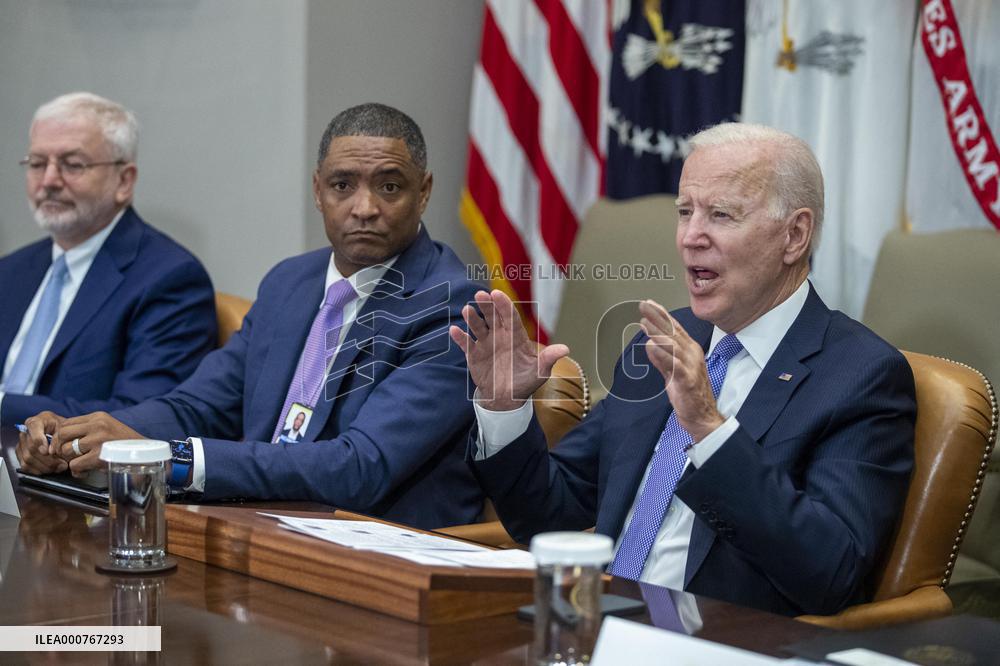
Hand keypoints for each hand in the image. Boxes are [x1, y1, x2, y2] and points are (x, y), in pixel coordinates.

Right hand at [15, 411, 67, 474]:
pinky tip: (50, 469)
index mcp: (36, 422)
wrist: (57, 432)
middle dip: (48, 459)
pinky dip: (39, 470)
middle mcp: (25, 432)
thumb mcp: (65, 427)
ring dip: (45, 466)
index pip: (33, 429)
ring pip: (28, 459)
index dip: (39, 441)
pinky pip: (26, 466)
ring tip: (59, 467)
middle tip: (62, 464)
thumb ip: (60, 436)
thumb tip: (52, 451)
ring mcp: (21, 444)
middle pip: (31, 448)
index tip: (47, 451)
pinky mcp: (20, 455)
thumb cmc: (61, 428)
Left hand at [51, 411, 144, 477]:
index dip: (61, 436)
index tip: (64, 445)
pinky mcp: (100, 456)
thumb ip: (88, 428)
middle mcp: (97, 426)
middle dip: (60, 447)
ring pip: (66, 450)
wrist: (147, 454)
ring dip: (70, 460)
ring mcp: (98, 440)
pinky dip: (77, 472)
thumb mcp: (108, 427)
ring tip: (80, 464)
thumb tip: (61, 437)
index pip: (66, 423)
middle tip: (67, 456)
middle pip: (62, 435)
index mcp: (99, 417)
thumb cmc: (125, 444)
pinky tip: (85, 472)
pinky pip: (75, 465)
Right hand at [449, 289, 568, 410]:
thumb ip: (549, 359)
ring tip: (467, 310)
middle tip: (481, 294)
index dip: (504, 305)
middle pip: (493, 316)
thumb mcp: (540, 372)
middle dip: (487, 305)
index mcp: (516, 336)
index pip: (510, 317)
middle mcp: (500, 336)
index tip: (497, 294)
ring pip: (478, 326)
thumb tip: (565, 349)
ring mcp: (485, 343)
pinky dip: (460, 337)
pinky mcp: (474, 354)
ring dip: (472, 318)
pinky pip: (466, 343)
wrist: (507, 398)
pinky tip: (454, 330)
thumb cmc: (525, 382)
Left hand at [639, 300, 724, 441]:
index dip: (662, 315)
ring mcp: (690, 366)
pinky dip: (662, 355)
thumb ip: (661, 358)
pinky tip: (652, 346)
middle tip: (644, 305)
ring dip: (658, 332)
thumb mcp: (672, 372)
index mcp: (689, 350)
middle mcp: (692, 355)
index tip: (650, 304)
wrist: (703, 417)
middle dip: (658, 317)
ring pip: (673, 345)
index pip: (675, 329)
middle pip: (673, 332)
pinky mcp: (687, 380)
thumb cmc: (690, 394)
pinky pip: (674, 365)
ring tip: (645, 321)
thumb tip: (649, 343)